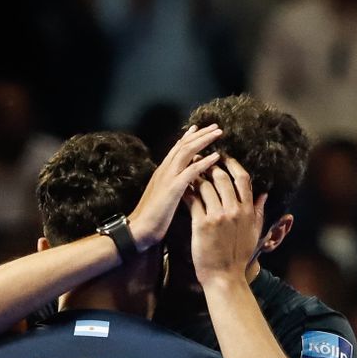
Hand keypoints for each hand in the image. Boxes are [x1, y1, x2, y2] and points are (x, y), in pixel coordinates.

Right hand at [127, 124, 223, 253]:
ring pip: (187, 152)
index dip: (189, 138)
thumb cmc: (152, 219)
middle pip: (183, 145)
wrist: (138, 231)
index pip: (177, 150)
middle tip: (215, 126)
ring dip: (203, 141)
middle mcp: (164, 170)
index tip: (201, 130)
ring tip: (218, 133)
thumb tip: (186, 184)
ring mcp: (167, 178)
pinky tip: (216, 157)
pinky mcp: (172, 189)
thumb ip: (174, 188)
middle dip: (200, 134)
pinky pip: (190, 171)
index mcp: (162, 173)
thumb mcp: (165, 199)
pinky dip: (204, 162)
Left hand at [188, 157, 267, 286]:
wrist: (224, 277)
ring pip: (206, 185)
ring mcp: (217, 216)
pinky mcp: (201, 223)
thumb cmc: (238, 257)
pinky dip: (188, 191)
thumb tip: (264, 195)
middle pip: (222, 177)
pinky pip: (193, 200)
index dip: (232, 164)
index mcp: (247, 211)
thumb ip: (259, 212)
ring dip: (197, 176)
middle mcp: (234, 210)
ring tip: (190, 173)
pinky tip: (183, 188)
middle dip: (211, 166)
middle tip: (202, 161)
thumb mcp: (254, 233)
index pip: (242, 178)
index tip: (224, 158)